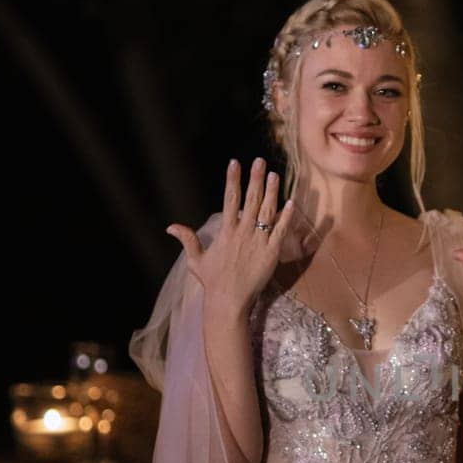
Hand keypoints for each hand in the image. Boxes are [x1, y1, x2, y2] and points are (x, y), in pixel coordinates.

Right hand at [167, 158, 293, 318]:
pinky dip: (286, 216)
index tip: (235, 162)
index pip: (230, 199)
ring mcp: (259, 241)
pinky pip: (281, 230)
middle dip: (255, 178)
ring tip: (275, 175)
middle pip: (251, 199)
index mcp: (226, 231)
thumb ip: (187, 240)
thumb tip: (170, 227)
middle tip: (260, 161)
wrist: (229, 301)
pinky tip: (291, 202)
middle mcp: (243, 232)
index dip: (233, 179)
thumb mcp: (196, 260)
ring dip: (272, 192)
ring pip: (268, 211)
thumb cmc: (213, 282)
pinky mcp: (272, 252)